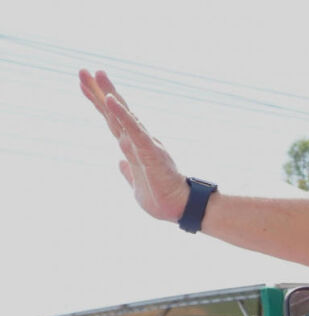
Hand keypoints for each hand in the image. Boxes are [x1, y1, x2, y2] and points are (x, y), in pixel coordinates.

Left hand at [79, 69, 188, 222]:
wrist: (181, 209)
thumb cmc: (163, 198)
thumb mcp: (136, 185)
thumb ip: (128, 172)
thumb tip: (119, 162)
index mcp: (134, 148)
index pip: (113, 121)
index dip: (99, 104)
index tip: (85, 85)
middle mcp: (139, 140)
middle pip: (115, 112)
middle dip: (98, 91)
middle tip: (83, 70)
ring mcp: (144, 143)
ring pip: (123, 114)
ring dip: (108, 94)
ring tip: (96, 74)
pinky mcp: (149, 151)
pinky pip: (132, 128)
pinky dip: (121, 113)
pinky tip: (110, 99)